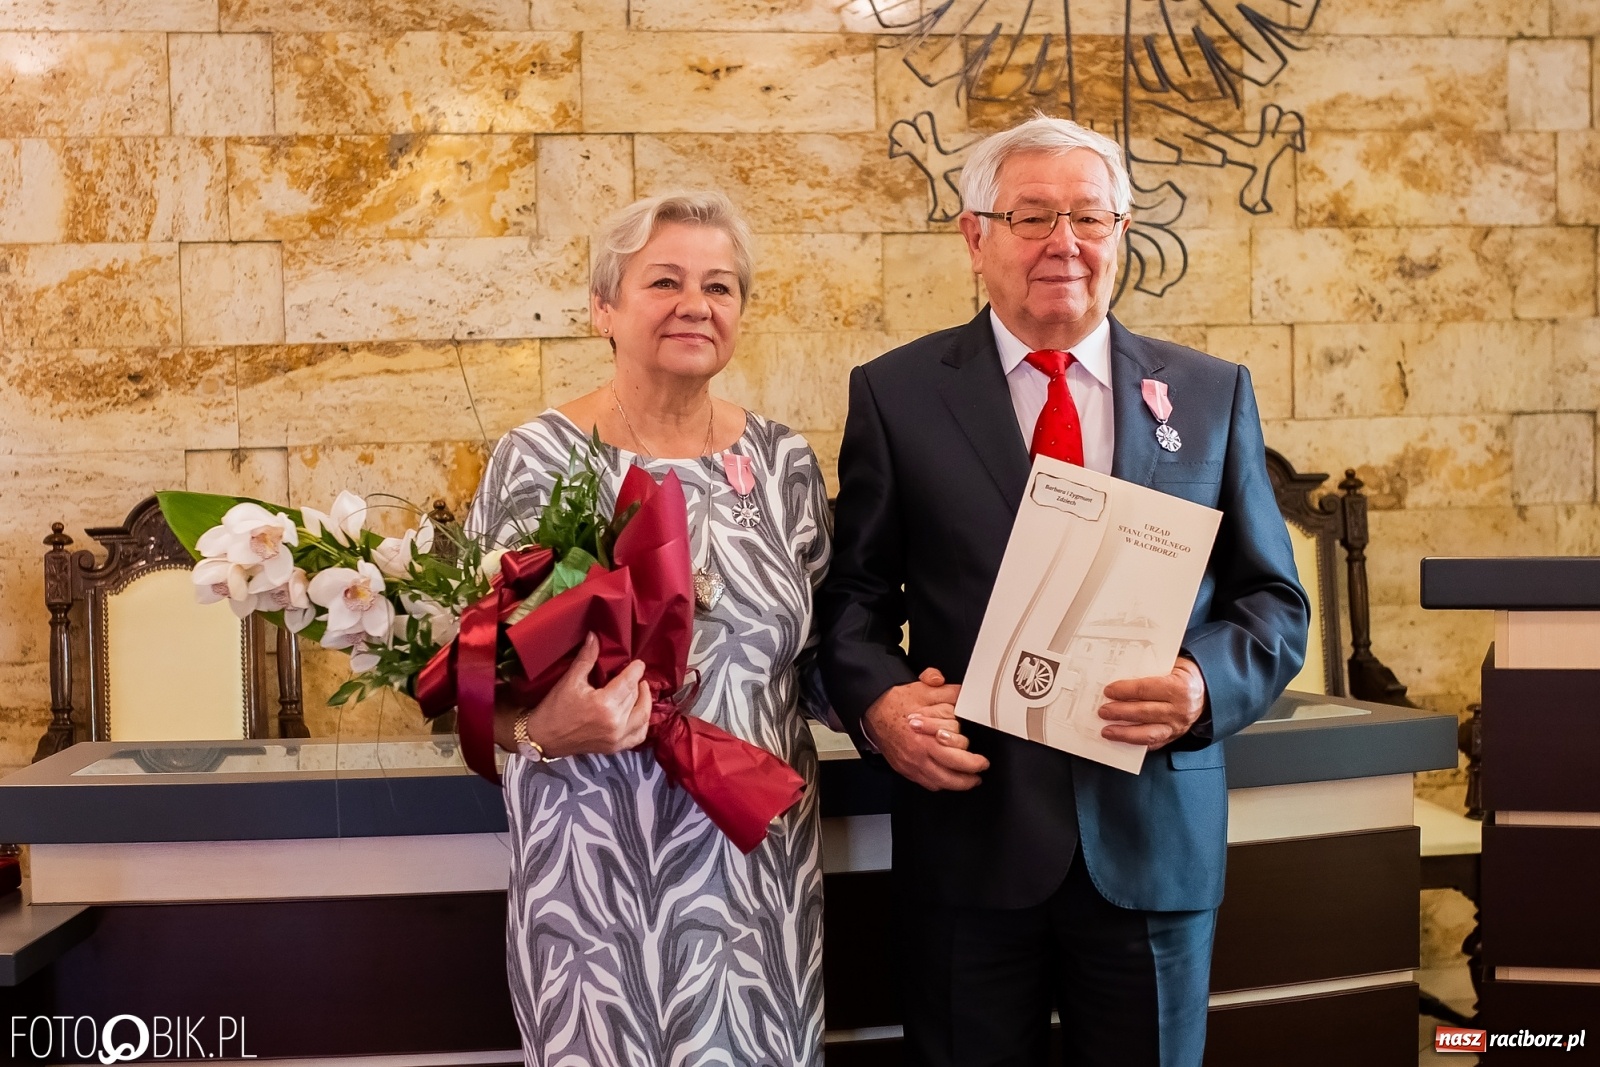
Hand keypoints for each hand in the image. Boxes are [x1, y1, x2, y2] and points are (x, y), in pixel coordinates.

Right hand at [494, 632, 651, 757]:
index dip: (636, 670)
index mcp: (604, 704)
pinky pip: (639, 736)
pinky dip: (643, 723)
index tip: (639, 663)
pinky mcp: (614, 747)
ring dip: (644, 701)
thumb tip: (594, 635)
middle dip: (637, 683)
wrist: (543, 737)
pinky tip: (639, 711)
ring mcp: (616, 738)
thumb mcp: (570, 680)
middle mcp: (615, 723)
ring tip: (640, 689)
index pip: (629, 682)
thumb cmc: (555, 708)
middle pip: (635, 697)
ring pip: (642, 715)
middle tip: (634, 674)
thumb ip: (586, 657)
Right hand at [863, 668, 988, 790]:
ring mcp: (911, 764)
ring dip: (958, 784)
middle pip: (951, 774)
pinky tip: (948, 779)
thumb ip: (947, 692)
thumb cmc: (897, 703)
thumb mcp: (924, 690)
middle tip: (981, 769)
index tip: (983, 760)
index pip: (956, 754)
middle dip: (971, 774)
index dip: (974, 759)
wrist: (874, 710)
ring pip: (940, 783)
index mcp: (926, 737)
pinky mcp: (905, 769)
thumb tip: (964, 694)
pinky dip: (940, 784)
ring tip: (970, 780)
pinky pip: (926, 784)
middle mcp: (919, 754)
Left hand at [1098, 656, 1206, 749]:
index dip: (1124, 691)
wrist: (1206, 691)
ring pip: (1147, 733)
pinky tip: (1121, 740)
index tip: (1108, 691)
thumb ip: (1150, 669)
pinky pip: (1152, 744)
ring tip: (1107, 731)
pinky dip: (1135, 743)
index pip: (1145, 690)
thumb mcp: (1173, 664)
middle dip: (1119, 712)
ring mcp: (1176, 726)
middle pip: (1143, 713)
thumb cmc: (1184, 675)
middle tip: (1102, 711)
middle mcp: (1179, 709)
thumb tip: (1120, 672)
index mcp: (1179, 687)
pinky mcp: (1174, 737)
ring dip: (1124, 733)